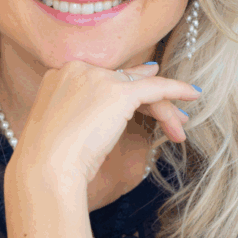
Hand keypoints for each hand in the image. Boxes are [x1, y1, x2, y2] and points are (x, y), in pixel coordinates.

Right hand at [5, 60, 201, 187]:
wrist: (44, 169)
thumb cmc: (50, 161)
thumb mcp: (68, 128)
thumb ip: (89, 108)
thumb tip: (121, 96)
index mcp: (60, 75)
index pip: (104, 80)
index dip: (128, 96)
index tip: (145, 108)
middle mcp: (77, 69)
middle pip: (125, 82)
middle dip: (150, 101)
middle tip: (171, 120)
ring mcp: (97, 77)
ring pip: (141, 88)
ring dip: (163, 109)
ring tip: (179, 129)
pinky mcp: (117, 91)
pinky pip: (156, 87)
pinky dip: (177, 90)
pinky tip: (193, 96)